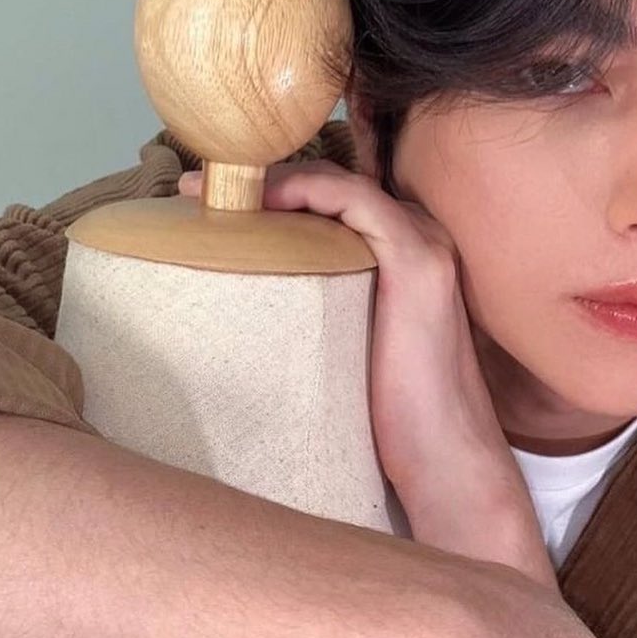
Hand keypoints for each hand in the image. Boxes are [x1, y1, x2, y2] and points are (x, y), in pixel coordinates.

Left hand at [178, 160, 556, 589]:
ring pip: (338, 185)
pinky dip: (307, 191)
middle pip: (327, 184)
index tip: (202, 199)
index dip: (266, 188)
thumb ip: (310, 304)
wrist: (443, 459)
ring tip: (211, 192)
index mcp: (398, 249)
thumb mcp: (336, 342)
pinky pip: (356, 203)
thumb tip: (238, 300)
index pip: (327, 196)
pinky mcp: (418, 261)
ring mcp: (421, 243)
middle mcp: (415, 234)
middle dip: (259, 179)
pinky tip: (264, 201)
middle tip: (193, 191)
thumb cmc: (387, 413)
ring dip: (273, 179)